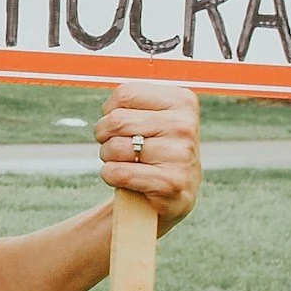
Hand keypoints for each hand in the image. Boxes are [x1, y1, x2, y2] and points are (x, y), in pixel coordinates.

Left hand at [93, 82, 200, 230]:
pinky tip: (127, 180)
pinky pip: (117, 173)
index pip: (124, 94)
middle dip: (105, 136)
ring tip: (127, 163)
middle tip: (120, 147)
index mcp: (183, 101)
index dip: (110, 112)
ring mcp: (180, 155)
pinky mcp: (170, 184)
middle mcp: (185, 125)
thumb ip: (130, 102)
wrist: (172, 195)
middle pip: (116, 120)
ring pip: (114, 147)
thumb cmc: (152, 149)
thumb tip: (110, 110)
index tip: (124, 126)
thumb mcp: (150, 116)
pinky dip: (111, 177)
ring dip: (108, 158)